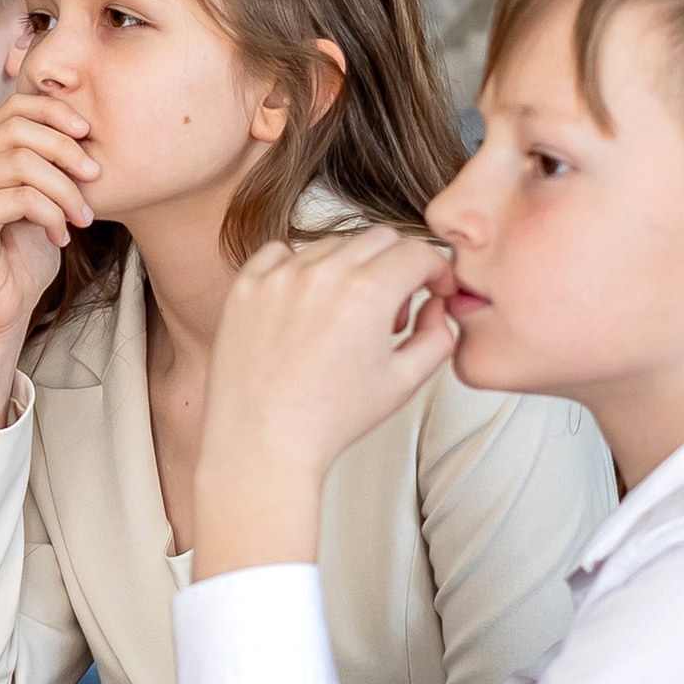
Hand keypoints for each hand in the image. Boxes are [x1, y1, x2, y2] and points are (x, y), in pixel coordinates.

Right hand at [0, 90, 98, 429]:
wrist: (1, 310)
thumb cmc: (23, 255)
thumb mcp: (41, 196)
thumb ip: (47, 159)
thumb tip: (82, 122)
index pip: (15, 108)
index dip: (56, 113)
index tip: (89, 137)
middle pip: (19, 129)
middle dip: (66, 152)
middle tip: (94, 180)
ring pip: (22, 163)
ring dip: (65, 190)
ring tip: (81, 218)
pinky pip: (21, 197)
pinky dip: (51, 215)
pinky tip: (60, 237)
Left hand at [195, 227, 458, 576]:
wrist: (262, 444)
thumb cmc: (328, 421)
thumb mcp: (404, 382)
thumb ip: (437, 335)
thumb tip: (435, 306)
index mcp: (368, 292)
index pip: (419, 252)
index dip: (436, 270)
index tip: (433, 287)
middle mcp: (323, 274)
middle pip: (379, 239)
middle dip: (397, 267)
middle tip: (390, 313)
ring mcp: (280, 276)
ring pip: (332, 244)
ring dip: (349, 269)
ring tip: (344, 319)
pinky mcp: (246, 286)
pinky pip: (280, 253)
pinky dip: (299, 269)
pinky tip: (305, 305)